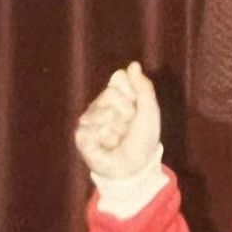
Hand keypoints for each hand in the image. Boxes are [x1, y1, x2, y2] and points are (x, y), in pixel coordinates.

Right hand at [74, 62, 161, 180]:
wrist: (135, 166)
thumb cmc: (144, 138)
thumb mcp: (150, 110)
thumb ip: (143, 87)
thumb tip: (133, 65)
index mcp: (116, 94)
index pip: (118, 78)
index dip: (132, 94)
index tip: (137, 108)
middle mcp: (100, 103)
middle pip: (110, 94)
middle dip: (126, 112)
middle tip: (128, 126)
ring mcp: (89, 118)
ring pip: (103, 113)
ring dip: (118, 129)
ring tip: (118, 138)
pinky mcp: (81, 135)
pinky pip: (93, 129)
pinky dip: (106, 139)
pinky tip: (107, 146)